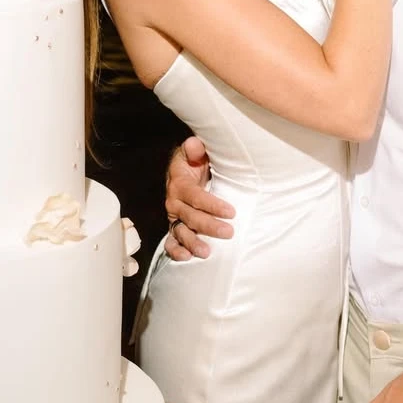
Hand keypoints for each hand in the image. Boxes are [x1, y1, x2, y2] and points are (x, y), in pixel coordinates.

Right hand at [163, 136, 234, 260]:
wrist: (185, 171)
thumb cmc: (195, 162)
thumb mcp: (195, 152)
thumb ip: (195, 149)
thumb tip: (194, 144)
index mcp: (180, 183)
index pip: (196, 196)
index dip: (212, 205)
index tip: (231, 211)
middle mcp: (174, 202)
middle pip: (190, 217)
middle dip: (209, 226)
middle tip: (228, 232)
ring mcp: (174, 217)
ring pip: (180, 232)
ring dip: (192, 243)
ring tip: (206, 252)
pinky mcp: (175, 227)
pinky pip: (171, 241)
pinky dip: (176, 251)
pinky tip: (186, 258)